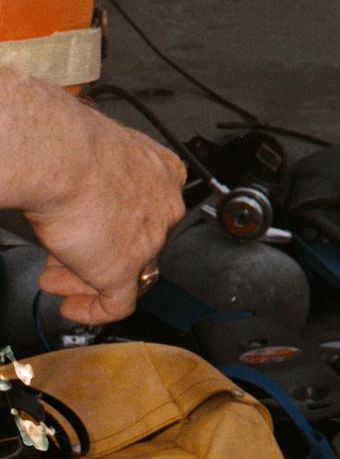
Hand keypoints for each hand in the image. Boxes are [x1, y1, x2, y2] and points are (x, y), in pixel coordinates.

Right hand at [26, 99, 186, 324]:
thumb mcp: (103, 157)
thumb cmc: (74, 148)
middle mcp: (166, 206)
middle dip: (98, 252)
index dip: (117, 225)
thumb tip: (88, 189)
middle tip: (65, 257)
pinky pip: (116, 305)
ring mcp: (150, 241)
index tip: (94, 231)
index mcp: (165, 173)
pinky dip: (92, 310)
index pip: (150, 211)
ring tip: (54, 276)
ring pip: (124, 272)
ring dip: (84, 279)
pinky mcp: (126, 270)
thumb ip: (107, 180)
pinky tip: (72, 306)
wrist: (65, 160)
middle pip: (136, 241)